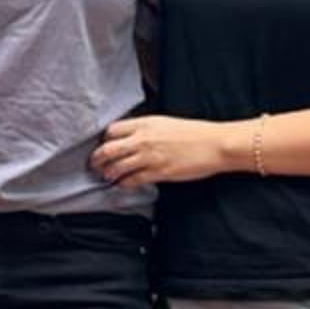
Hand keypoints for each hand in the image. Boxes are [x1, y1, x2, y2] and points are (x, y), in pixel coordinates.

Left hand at [91, 113, 234, 187]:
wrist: (216, 144)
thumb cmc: (195, 133)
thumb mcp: (166, 123)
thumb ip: (147, 129)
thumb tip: (133, 137)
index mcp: (145, 123)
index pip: (112, 130)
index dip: (104, 140)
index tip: (103, 146)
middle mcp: (143, 139)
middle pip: (108, 149)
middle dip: (97, 159)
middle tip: (94, 165)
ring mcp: (149, 156)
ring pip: (117, 166)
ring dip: (108, 173)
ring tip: (106, 176)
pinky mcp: (158, 172)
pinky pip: (132, 180)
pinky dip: (123, 184)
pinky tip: (121, 185)